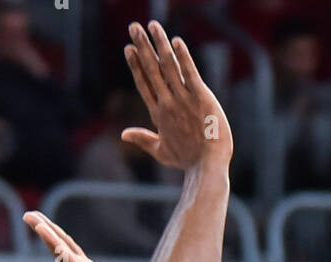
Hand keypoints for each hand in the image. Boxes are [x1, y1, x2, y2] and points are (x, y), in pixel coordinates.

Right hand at [122, 21, 232, 171]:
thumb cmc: (187, 161)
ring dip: (159, 44)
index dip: (135, 64)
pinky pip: (190, 73)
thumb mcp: (161, 151)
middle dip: (142, 46)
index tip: (129, 48)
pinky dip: (183, 57)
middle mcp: (168, 103)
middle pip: (152, 70)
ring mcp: (184, 99)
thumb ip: (142, 139)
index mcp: (158, 114)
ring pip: (168, 66)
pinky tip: (176, 42)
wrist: (207, 166)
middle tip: (133, 27)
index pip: (144, 83)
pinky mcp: (201, 98)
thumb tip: (123, 134)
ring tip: (152, 25)